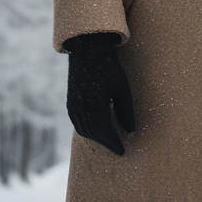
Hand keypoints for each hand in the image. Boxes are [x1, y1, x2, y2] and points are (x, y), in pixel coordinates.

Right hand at [64, 32, 135, 155]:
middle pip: (94, 134)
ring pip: (84, 131)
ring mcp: (73, 106)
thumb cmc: (109, 67)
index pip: (105, 133)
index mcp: (95, 107)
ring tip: (109, 141)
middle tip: (118, 148)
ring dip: (96, 138)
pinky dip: (87, 130)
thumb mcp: (122, 88)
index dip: (114, 144)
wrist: (88, 50)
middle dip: (106, 143)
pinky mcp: (70, 102)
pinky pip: (77, 123)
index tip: (123, 152)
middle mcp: (81, 110)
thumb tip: (131, 131)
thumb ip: (126, 111)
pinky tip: (97, 129)